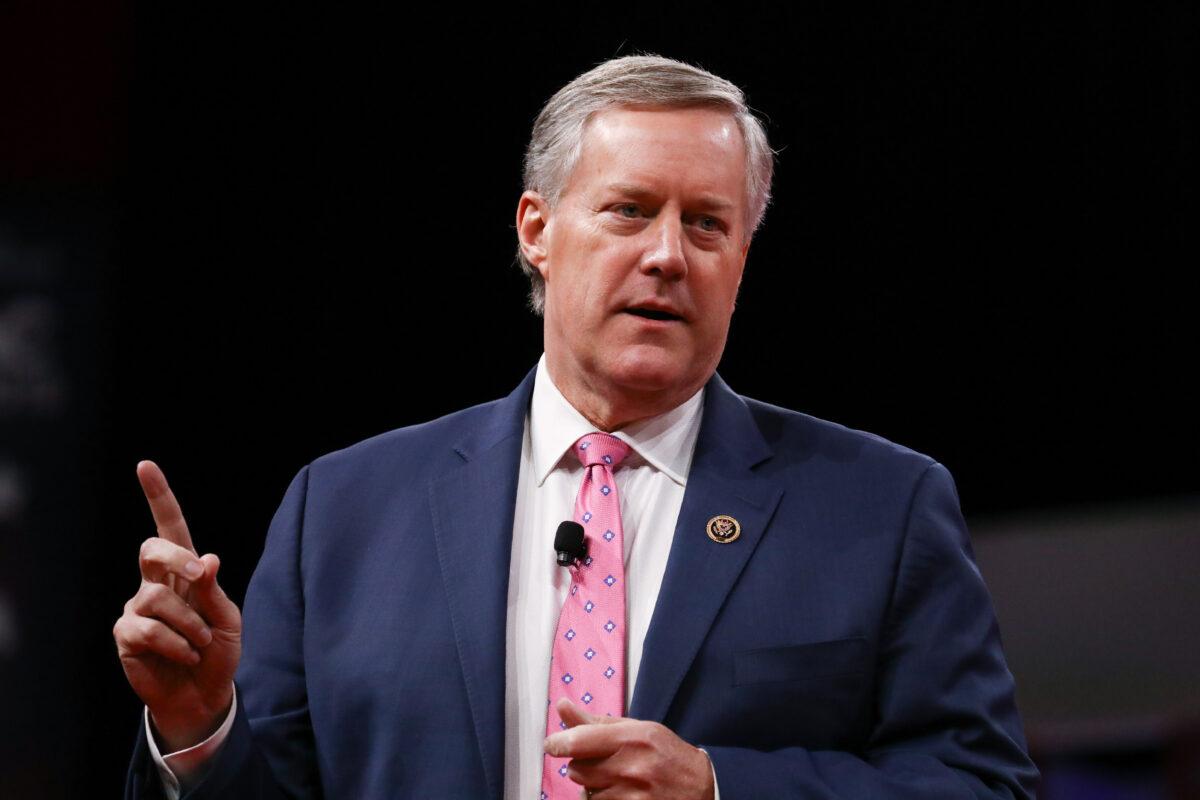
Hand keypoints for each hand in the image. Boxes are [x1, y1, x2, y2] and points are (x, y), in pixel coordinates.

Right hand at [113, 461, 242, 751]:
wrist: (204, 693)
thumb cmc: (219, 650)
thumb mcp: (228, 617)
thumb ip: (214, 590)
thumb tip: (207, 557)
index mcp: (186, 570)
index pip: (170, 527)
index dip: (158, 496)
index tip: (145, 466)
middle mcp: (156, 583)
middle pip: (152, 550)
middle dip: (175, 557)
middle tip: (199, 575)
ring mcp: (137, 607)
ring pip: (157, 598)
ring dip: (190, 623)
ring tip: (200, 642)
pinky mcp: (126, 635)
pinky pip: (147, 629)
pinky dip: (175, 644)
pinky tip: (184, 655)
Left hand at [543, 698, 714, 799]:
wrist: (701, 787)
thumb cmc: (667, 755)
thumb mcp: (637, 729)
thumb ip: (596, 722)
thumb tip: (562, 707)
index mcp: (632, 738)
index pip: (579, 741)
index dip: (558, 743)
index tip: (553, 745)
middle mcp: (630, 767)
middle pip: (577, 770)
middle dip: (582, 765)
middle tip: (601, 761)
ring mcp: (631, 795)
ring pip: (586, 792)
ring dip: (592, 786)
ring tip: (615, 778)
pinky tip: (618, 793)